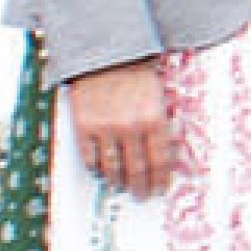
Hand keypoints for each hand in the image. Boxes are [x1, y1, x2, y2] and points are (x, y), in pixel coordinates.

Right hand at [69, 61, 172, 193]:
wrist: (108, 55)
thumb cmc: (140, 76)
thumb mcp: (161, 99)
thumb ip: (162, 127)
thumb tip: (167, 158)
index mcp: (155, 120)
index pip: (161, 161)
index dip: (161, 179)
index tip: (160, 189)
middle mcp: (131, 126)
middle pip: (137, 169)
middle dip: (141, 186)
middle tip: (142, 195)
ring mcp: (105, 127)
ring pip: (112, 167)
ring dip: (119, 182)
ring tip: (123, 187)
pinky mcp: (83, 124)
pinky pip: (89, 157)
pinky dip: (96, 170)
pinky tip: (102, 174)